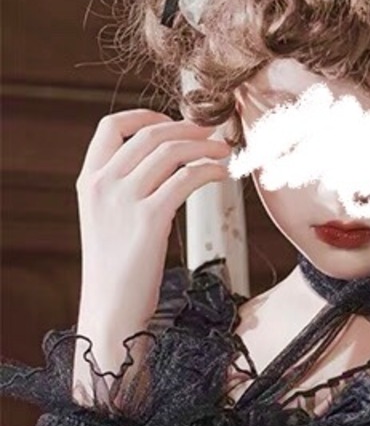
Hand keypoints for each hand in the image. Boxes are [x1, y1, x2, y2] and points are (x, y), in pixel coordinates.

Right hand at [74, 108, 233, 388]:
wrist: (111, 309)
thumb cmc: (117, 272)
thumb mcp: (109, 221)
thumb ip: (124, 190)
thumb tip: (164, 169)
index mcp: (88, 179)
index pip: (111, 126)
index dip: (146, 116)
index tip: (174, 123)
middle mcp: (103, 183)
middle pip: (149, 134)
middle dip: (187, 129)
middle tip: (213, 134)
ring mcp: (124, 199)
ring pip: (170, 152)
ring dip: (203, 146)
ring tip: (225, 151)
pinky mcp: (149, 219)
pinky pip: (185, 179)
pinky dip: (208, 171)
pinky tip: (223, 175)